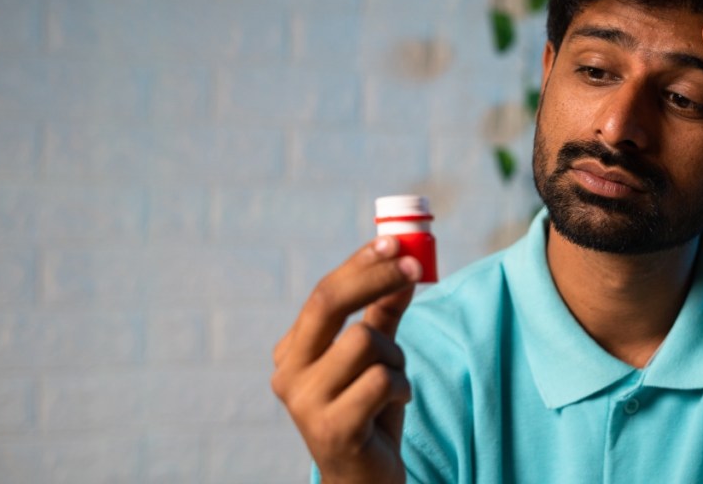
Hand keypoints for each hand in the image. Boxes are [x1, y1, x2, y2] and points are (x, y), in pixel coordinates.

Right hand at [271, 236, 420, 483]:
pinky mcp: (331, 430)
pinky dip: (401, 387)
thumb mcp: (378, 358)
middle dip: (375, 278)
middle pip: (328, 304)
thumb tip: (404, 266)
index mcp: (292, 351)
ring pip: (365, 342)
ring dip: (396, 358)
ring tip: (395, 383)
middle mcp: (287, 373)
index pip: (325, 293)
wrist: (367, 483)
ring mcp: (304, 403)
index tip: (396, 242)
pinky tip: (396, 405)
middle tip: (414, 268)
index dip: (361, 264)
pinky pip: (381, 381)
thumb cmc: (371, 415)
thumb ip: (383, 314)